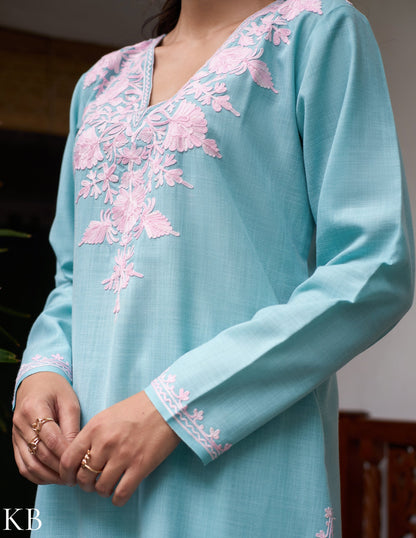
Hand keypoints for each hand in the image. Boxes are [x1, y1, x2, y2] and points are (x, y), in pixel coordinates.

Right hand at [12, 372, 79, 484]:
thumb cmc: (56, 389)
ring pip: (29, 464)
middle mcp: (20, 423)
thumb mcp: (69, 401)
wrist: (36, 382)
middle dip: (60, 468)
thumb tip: (76, 451)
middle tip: (77, 476)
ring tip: (67, 480)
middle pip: (40, 453)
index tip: (81, 462)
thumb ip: (72, 426)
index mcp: (34, 408)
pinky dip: (37, 475)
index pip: (51, 437)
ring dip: (48, 476)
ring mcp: (15, 434)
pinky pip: (23, 465)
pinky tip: (52, 477)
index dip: (66, 453)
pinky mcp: (15, 442)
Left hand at [59, 391, 179, 505]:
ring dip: (101, 491)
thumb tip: (80, 457)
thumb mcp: (107, 415)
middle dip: (85, 484)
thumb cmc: (137, 408)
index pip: (68, 459)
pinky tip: (119, 494)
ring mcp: (123, 456)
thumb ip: (92, 435)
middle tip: (91, 483)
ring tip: (107, 486)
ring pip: (100, 488)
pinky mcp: (140, 466)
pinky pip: (121, 493)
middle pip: (83, 477)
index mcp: (95, 428)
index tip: (70, 479)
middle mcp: (105, 443)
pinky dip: (117, 498)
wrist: (166, 406)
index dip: (66, 474)